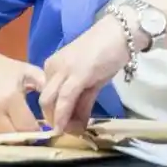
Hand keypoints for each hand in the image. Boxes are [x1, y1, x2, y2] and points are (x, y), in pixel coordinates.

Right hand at [0, 43, 44, 132]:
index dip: (37, 132)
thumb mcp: (28, 72)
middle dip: (23, 137)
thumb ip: (45, 86)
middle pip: (12, 137)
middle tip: (29, 132)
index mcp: (10, 97)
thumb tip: (61, 104)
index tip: (42, 130)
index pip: (27, 127)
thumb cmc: (3, 68)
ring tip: (12, 123)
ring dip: (7, 134)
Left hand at [39, 17, 131, 134]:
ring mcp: (63, 69)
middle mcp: (53, 67)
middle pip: (45, 100)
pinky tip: (66, 128)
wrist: (122, 32)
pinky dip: (64, 116)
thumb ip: (83, 99)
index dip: (53, 114)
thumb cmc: (108, 52)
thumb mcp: (92, 79)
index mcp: (54, 66)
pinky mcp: (77, 74)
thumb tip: (78, 122)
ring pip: (50, 101)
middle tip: (66, 133)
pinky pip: (65, 99)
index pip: (48, 94)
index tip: (61, 128)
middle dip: (53, 119)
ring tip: (69, 133)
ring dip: (58, 121)